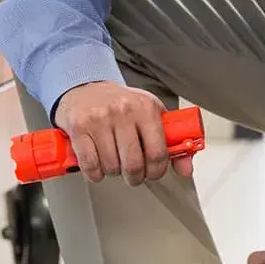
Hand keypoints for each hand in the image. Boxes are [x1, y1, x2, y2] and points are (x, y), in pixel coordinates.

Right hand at [52, 81, 194, 185]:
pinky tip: (97, 166)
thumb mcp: (151, 114)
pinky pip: (90, 165)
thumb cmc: (120, 103)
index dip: (156, 171)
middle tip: (133, 174)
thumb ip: (171, 142)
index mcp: (145, 108)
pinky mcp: (79, 127)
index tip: (153, 173)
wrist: (86, 86)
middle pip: (134, 164)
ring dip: (113, 172)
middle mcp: (123, 111)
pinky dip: (94, 173)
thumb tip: (186, 169)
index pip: (158, 152)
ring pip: (111, 167)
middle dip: (135, 177)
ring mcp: (99, 119)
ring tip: (113, 162)